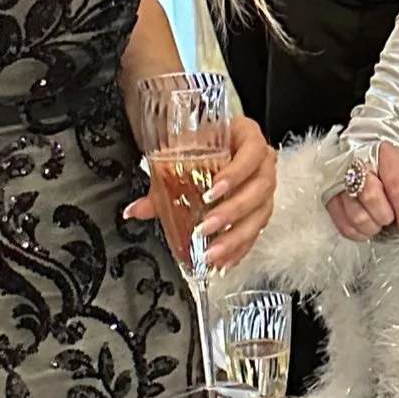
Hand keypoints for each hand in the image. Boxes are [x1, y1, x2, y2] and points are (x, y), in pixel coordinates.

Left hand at [125, 114, 276, 268]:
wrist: (205, 144)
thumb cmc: (198, 143)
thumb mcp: (179, 152)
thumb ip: (161, 181)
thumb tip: (136, 210)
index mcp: (247, 136)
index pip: (253, 152)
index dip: (237, 173)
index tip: (212, 190)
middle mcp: (262, 162)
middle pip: (261, 188)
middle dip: (233, 210)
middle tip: (206, 226)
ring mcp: (263, 188)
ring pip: (261, 214)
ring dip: (236, 236)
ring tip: (212, 252)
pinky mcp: (259, 210)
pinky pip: (256, 231)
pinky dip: (239, 248)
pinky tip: (223, 261)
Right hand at [325, 140, 398, 240]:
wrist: (363, 159)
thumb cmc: (388, 170)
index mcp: (383, 154)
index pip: (397, 185)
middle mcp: (357, 164)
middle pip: (371, 197)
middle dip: (385, 216)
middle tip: (390, 218)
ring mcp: (339, 182)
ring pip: (357, 217)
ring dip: (372, 227)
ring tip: (378, 221)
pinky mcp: (329, 199)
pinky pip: (344, 227)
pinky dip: (358, 233)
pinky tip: (366, 226)